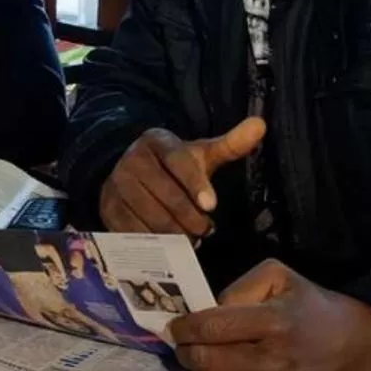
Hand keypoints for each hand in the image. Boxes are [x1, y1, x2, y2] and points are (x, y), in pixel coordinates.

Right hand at [97, 117, 265, 236]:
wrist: (128, 172)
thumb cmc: (173, 166)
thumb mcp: (200, 154)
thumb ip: (231, 144)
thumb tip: (261, 124)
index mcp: (157, 141)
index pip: (178, 161)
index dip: (195, 184)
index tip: (212, 206)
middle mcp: (132, 160)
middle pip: (166, 196)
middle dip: (191, 219)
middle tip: (206, 230)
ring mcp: (117, 185)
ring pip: (152, 218)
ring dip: (176, 234)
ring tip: (191, 238)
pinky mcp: (108, 209)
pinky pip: (134, 233)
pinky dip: (155, 244)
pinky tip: (169, 246)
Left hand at [170, 260, 370, 370]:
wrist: (354, 345)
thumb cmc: (312, 305)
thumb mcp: (280, 277)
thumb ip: (241, 288)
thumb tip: (212, 308)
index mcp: (274, 321)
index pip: (216, 327)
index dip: (187, 328)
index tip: (174, 326)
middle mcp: (273, 358)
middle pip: (211, 363)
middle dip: (186, 353)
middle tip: (178, 344)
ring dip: (201, 369)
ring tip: (196, 355)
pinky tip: (219, 366)